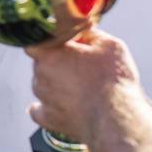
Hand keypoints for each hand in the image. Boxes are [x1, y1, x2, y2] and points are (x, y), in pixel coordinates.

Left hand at [26, 29, 140, 146]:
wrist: (115, 118)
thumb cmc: (112, 80)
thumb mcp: (109, 45)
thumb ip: (90, 34)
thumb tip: (84, 31)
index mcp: (50, 55)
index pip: (36, 41)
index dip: (49, 41)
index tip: (63, 43)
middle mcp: (40, 76)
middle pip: (41, 63)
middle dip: (57, 61)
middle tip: (80, 65)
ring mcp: (42, 99)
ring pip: (43, 85)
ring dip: (56, 83)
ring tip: (82, 87)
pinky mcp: (48, 119)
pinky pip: (40, 110)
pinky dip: (49, 106)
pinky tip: (62, 104)